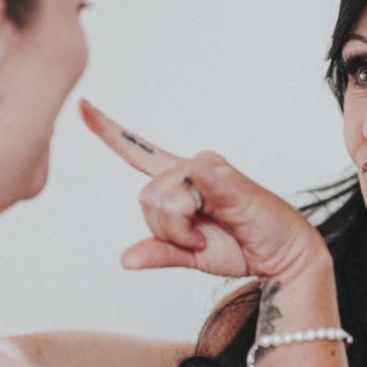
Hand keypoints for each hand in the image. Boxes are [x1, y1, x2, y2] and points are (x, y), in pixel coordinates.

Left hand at [79, 99, 323, 279]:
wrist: (284, 255)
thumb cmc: (244, 247)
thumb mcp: (192, 255)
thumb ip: (160, 251)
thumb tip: (125, 259)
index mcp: (183, 179)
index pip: (139, 152)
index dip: (109, 131)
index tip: (82, 107)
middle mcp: (195, 166)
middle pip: (146, 199)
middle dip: (167, 231)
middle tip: (200, 237)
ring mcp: (210, 169)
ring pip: (162, 202)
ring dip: (182, 231)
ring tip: (213, 232)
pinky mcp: (224, 179)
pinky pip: (190, 185)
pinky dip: (193, 201)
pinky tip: (215, 210)